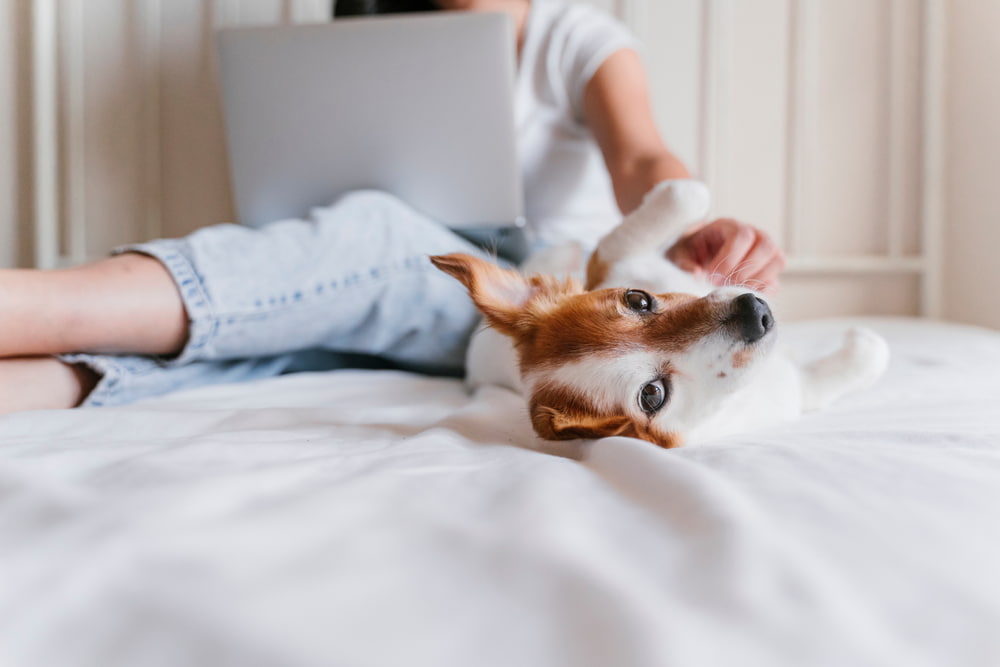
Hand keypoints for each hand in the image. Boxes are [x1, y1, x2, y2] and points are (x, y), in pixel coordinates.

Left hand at [666, 218, 785, 293]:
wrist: (700, 254)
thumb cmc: (692, 251)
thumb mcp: (681, 253)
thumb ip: (686, 263)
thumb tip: (697, 275)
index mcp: (730, 226)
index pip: (742, 235)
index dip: (730, 258)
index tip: (712, 277)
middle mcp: (754, 234)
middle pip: (766, 245)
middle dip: (745, 270)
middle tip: (724, 284)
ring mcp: (765, 251)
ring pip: (777, 260)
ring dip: (756, 279)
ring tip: (734, 289)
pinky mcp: (769, 271)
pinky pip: (776, 280)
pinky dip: (763, 291)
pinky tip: (743, 295)